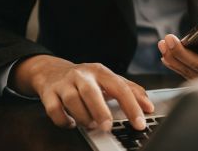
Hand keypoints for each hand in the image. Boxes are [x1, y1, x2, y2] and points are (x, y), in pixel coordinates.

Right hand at [9, 55, 153, 130]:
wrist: (51, 71)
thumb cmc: (85, 79)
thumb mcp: (108, 79)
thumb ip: (130, 91)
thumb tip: (148, 106)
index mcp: (100, 71)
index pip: (119, 87)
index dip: (131, 106)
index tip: (140, 122)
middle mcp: (81, 75)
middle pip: (91, 92)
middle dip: (100, 111)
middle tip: (108, 126)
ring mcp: (64, 83)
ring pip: (72, 101)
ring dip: (83, 117)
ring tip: (91, 124)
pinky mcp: (49, 93)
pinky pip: (54, 109)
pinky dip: (64, 120)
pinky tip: (72, 123)